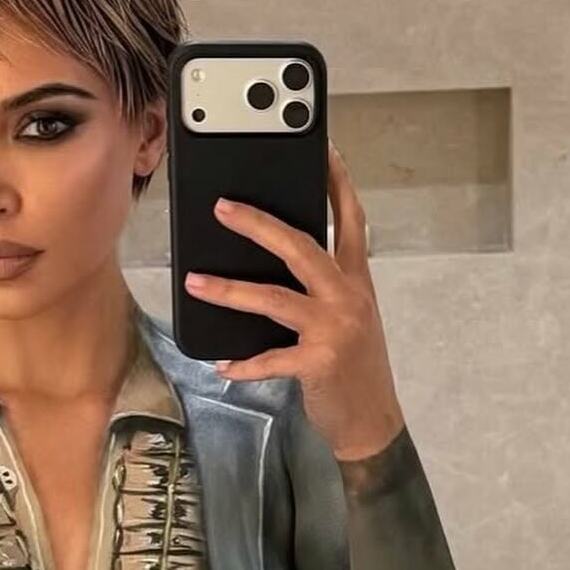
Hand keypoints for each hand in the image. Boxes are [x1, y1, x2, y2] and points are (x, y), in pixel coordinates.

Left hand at [183, 138, 405, 460]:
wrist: (372, 421)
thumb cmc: (353, 366)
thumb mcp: (348, 317)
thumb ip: (321, 287)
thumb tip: (271, 261)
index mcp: (356, 280)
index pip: (351, 220)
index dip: (338, 182)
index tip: (323, 148)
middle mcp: (348, 297)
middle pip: (301, 247)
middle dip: (259, 224)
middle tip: (222, 208)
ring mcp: (334, 329)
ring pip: (274, 299)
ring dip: (230, 290)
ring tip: (196, 281)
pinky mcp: (318, 363)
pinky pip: (270, 359)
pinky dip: (243, 364)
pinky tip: (223, 366)